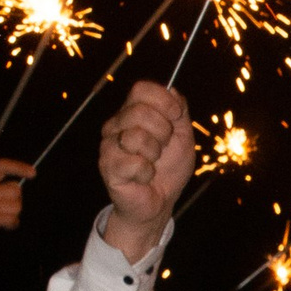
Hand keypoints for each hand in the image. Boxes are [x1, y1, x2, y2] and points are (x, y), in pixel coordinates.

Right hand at [0, 157, 32, 278]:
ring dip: (14, 215)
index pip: (1, 166)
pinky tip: (6, 227)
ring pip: (16, 206)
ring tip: (2, 220)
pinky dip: (12, 224)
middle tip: (6, 212)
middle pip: (15, 190)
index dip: (19, 167)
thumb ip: (0, 190)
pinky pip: (11, 218)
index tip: (33, 174)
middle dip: (17, 202)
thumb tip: (19, 186)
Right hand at [99, 80, 195, 259]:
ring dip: (154, 154)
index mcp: (133, 112)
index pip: (141, 88)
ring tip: (151, 163)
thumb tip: (171, 89)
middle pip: (140, 110)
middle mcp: (116, 124)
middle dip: (163, 132)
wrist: (160, 201)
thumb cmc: (168, 168)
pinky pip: (135, 162)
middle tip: (162, 148)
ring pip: (137, 136)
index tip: (175, 116)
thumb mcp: (183, 135)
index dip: (163, 100)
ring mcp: (109, 145)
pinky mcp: (108, 166)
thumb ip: (179, 110)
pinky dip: (147, 173)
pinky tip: (143, 177)